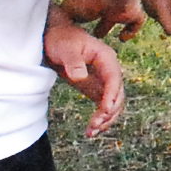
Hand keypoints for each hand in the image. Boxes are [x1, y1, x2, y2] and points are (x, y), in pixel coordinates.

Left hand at [45, 17, 126, 136]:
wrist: (53, 37)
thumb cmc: (60, 39)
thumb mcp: (65, 48)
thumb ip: (73, 62)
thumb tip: (81, 77)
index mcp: (106, 58)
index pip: (114, 79)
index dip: (112, 95)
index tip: (105, 110)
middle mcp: (109, 70)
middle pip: (118, 95)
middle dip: (109, 112)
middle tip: (94, 125)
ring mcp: (103, 80)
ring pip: (113, 104)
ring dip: (106, 120)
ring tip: (91, 132)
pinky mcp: (95, 89)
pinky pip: (103, 106)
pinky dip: (100, 119)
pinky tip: (91, 130)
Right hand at [59, 0, 145, 40]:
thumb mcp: (69, 8)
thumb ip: (64, 17)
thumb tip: (58, 26)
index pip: (86, 6)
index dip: (83, 16)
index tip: (78, 24)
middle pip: (103, 10)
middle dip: (100, 22)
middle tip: (96, 33)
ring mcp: (120, 3)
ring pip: (119, 14)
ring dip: (113, 24)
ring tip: (113, 38)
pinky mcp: (133, 10)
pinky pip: (136, 22)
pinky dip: (131, 31)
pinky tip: (123, 38)